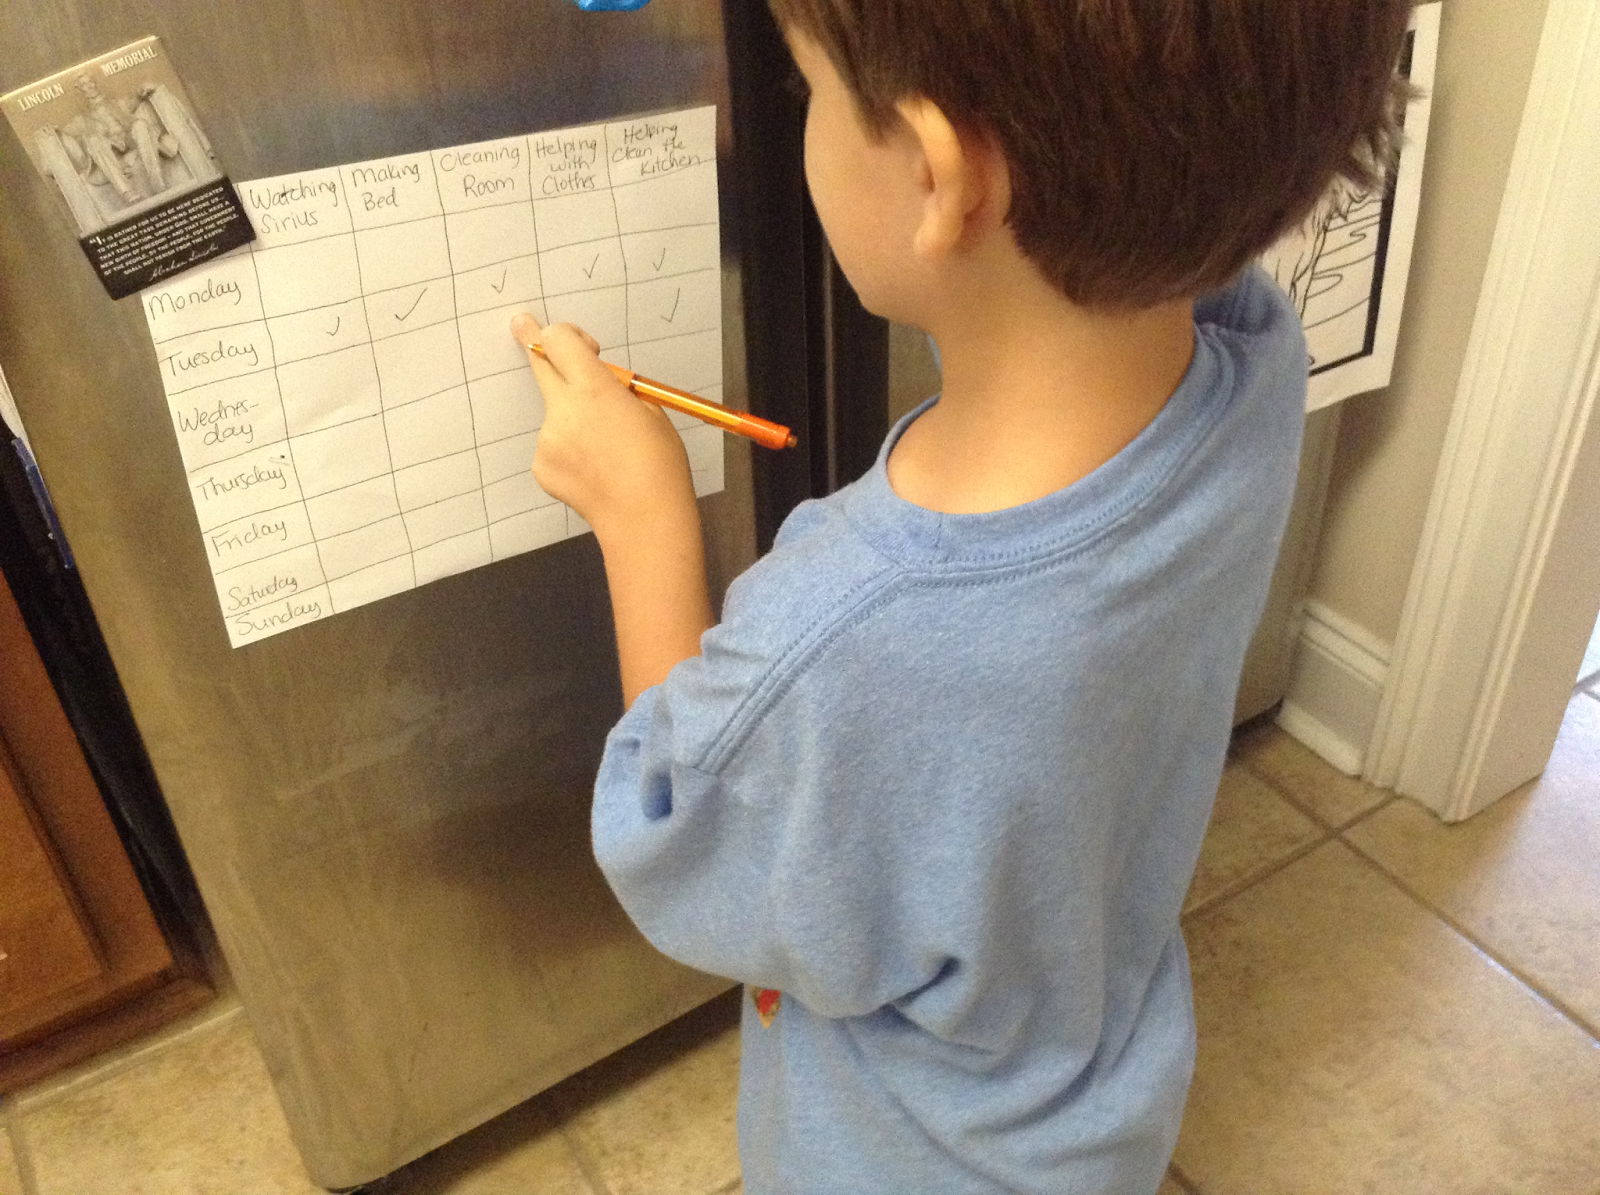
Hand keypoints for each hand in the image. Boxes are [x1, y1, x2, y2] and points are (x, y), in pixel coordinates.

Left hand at [510, 313, 712, 701]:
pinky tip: (594, 470)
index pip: (561, 340)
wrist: (644, 518)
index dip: (568, 336)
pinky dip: (569, 450)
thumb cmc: (659, 464)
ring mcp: (547, 440)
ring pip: (555, 413)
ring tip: (606, 451)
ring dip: (572, 418)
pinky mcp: (540, 465)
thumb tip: (601, 381)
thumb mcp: (651, 411)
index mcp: (595, 389)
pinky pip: (553, 445)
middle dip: (531, 341)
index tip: (580, 343)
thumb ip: (619, 390)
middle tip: (521, 323)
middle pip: (539, 364)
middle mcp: (562, 409)